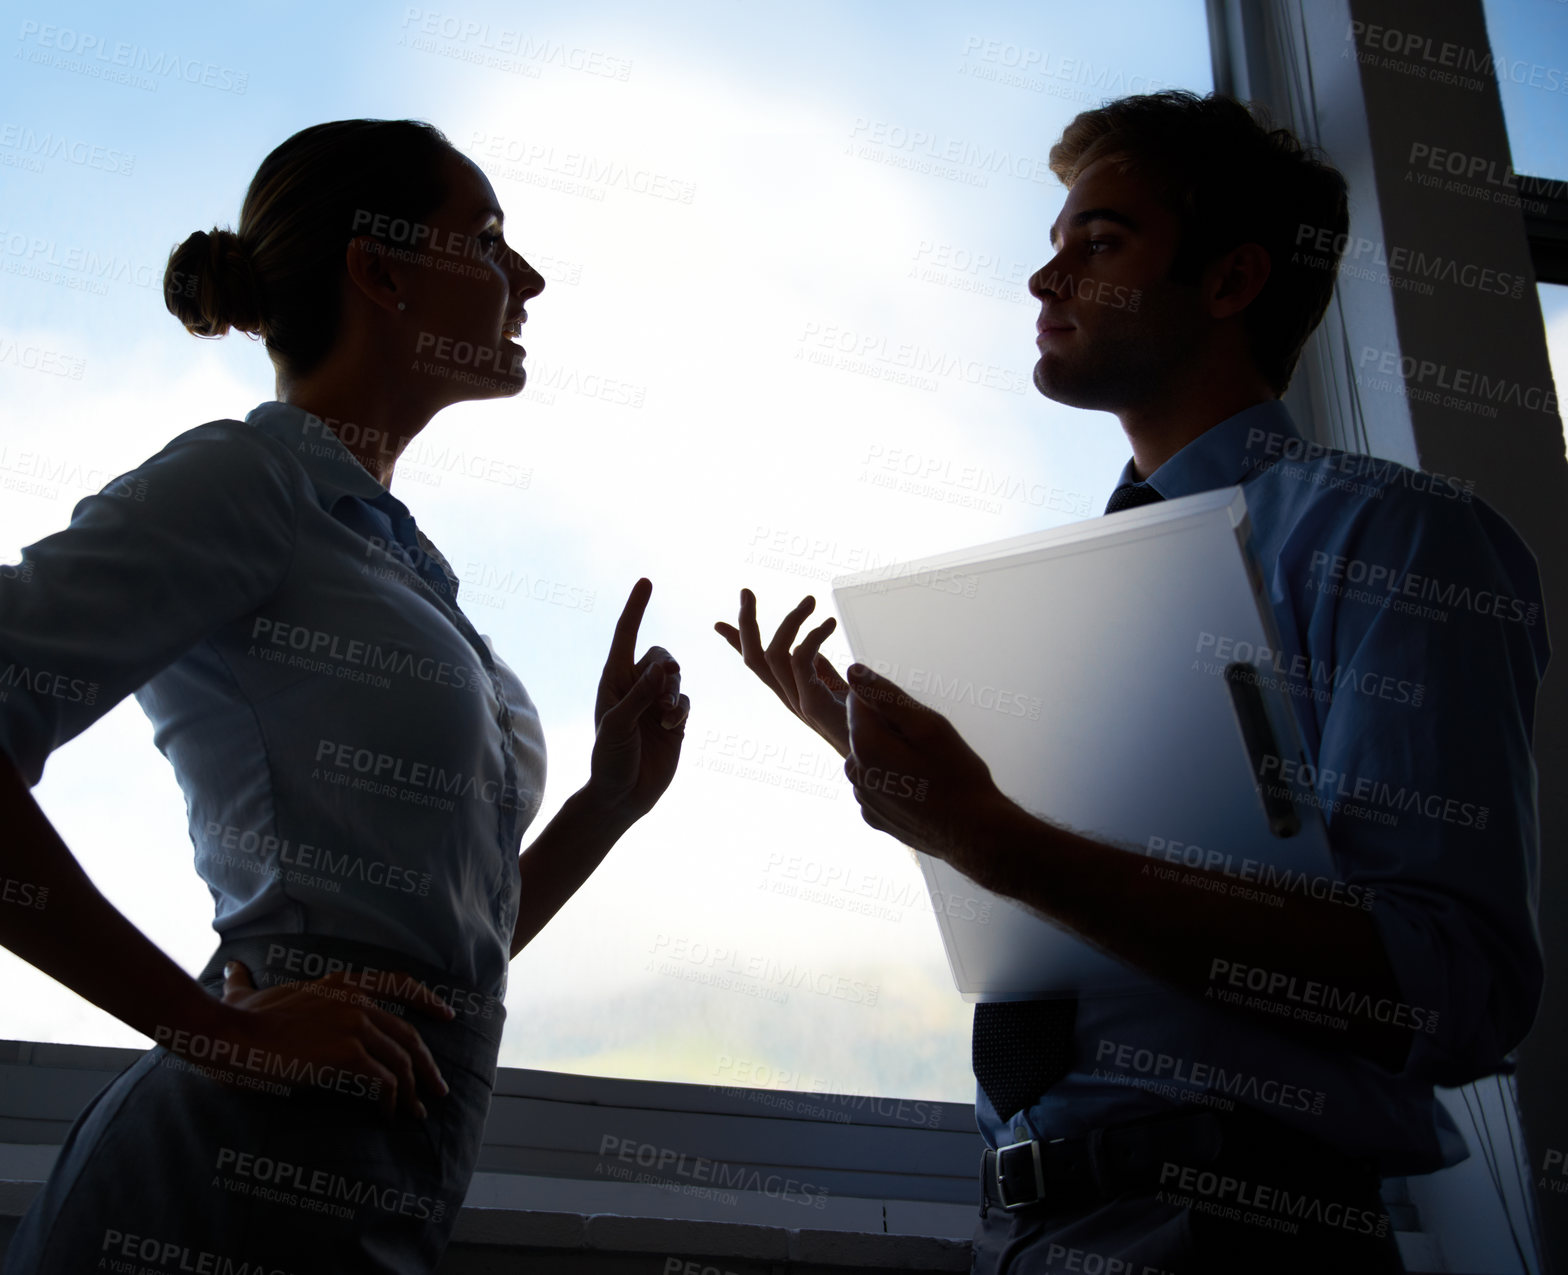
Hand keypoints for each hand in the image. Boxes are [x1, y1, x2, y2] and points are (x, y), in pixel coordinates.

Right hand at [209, 960, 454, 1121]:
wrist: (228, 1038)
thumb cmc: (233, 1021)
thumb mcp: (245, 993)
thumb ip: (245, 983)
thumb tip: (232, 970)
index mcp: (342, 983)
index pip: (400, 983)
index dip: (427, 1000)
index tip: (447, 1015)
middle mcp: (357, 999)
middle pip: (408, 1035)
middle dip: (427, 1065)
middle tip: (437, 1090)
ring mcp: (355, 1024)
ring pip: (401, 1062)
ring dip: (412, 1092)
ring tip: (415, 1114)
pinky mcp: (347, 1054)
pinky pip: (384, 1082)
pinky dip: (391, 1102)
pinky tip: (387, 1117)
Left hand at [583, 577, 689, 826]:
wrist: (622, 796)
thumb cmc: (609, 760)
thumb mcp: (618, 725)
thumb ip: (640, 695)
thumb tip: (663, 666)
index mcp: (613, 681)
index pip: (625, 635)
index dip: (636, 608)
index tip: (646, 581)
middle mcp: (634, 687)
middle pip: (661, 655)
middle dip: (667, 669)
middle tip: (665, 684)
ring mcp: (655, 704)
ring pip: (676, 678)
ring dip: (674, 693)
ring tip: (665, 716)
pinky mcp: (674, 721)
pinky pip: (687, 700)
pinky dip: (681, 709)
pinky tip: (671, 726)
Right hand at [714, 588, 851, 756]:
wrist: (882, 749)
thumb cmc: (865, 719)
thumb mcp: (837, 688)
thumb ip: (819, 669)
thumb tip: (805, 648)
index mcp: (790, 692)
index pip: (757, 665)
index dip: (736, 643)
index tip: (718, 624)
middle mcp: (789, 698)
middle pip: (753, 659)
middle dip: (746, 624)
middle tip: (746, 591)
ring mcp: (799, 703)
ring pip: (772, 655)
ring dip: (789, 621)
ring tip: (811, 600)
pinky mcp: (815, 704)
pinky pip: (800, 661)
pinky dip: (812, 636)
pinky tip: (829, 624)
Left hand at [843, 663, 1010, 872]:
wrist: (975, 834)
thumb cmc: (957, 776)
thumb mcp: (928, 725)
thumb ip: (886, 695)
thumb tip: (853, 669)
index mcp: (864, 744)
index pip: (858, 699)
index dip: (888, 701)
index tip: (915, 715)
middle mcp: (853, 772)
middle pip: (864, 730)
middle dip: (890, 728)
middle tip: (928, 744)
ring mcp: (861, 797)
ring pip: (870, 757)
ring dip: (891, 754)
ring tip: (927, 769)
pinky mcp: (872, 816)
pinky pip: (876, 784)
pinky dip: (893, 781)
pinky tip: (921, 790)